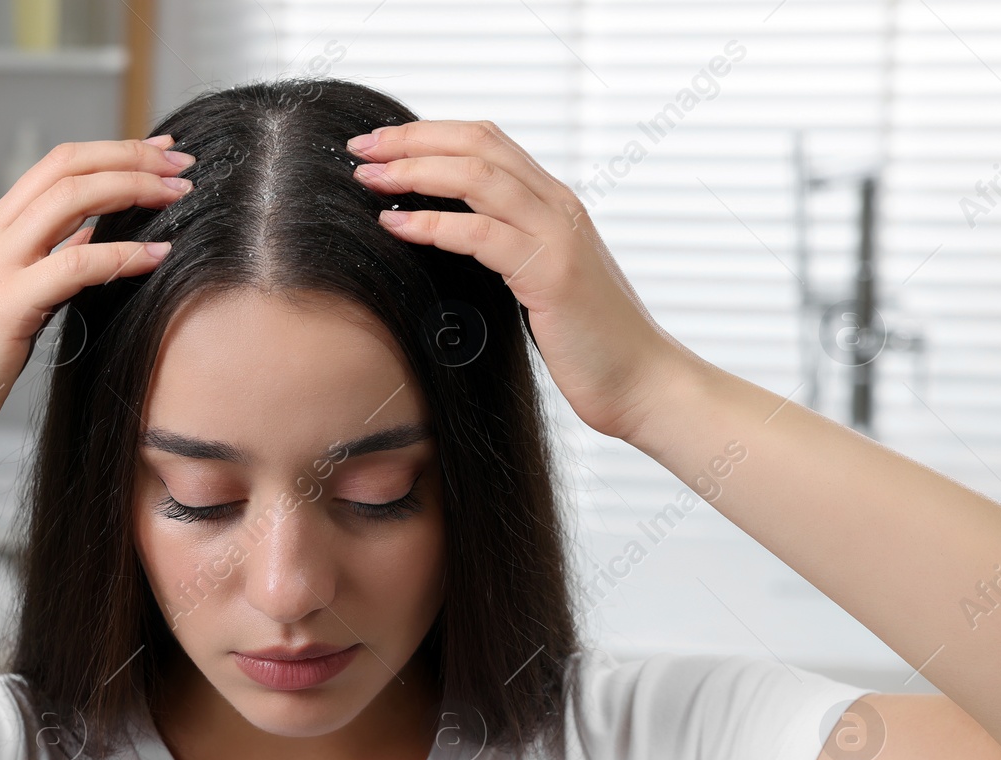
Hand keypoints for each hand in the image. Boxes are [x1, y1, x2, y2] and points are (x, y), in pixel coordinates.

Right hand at [0, 135, 193, 456]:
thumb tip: (89, 235)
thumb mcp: (9, 300)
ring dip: (133, 187)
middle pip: (68, 165)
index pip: (57, 166)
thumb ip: (46, 263)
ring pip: (72, 198)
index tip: (159, 155)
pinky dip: (123, 254)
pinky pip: (76, 264)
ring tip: (179, 194)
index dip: (113, 152)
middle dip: (131, 155)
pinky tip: (158, 255)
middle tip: (181, 163)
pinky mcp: (6, 305)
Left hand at [346, 119, 694, 440]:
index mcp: (554, 204)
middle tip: (359, 148)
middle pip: (477, 144)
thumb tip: (448, 244)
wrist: (641, 384)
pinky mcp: (552, 274)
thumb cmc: (586, 344)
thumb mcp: (539, 285)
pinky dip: (434, 224)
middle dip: (411, 140)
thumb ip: (506, 253)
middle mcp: (558, 207)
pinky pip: (483, 234)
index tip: (379, 145)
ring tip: (369, 180)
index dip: (428, 134)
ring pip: (478, 176)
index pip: (487, 141)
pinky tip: (397, 225)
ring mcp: (559, 236)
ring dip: (415, 172)